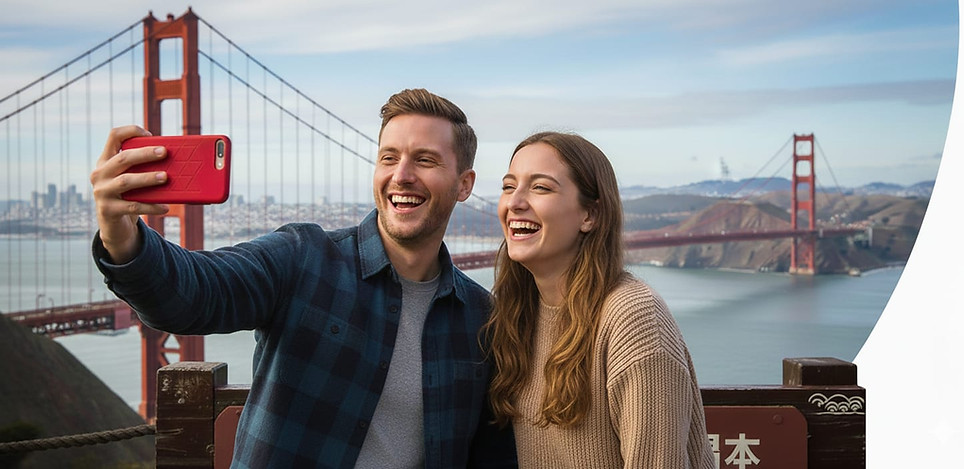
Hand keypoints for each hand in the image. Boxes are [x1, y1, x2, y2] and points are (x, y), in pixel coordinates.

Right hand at [90, 125, 169, 262]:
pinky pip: (133, 206)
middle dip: (144, 154)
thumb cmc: (129, 195)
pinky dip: (151, 206)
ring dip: (147, 178)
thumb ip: (143, 168)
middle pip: (122, 158)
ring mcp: (102, 192)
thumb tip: (175, 160)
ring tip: (165, 177)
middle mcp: (100, 174)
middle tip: (164, 152)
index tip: (150, 134)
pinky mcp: (108, 210)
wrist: (114, 225)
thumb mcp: (131, 178)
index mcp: (106, 160)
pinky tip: (165, 207)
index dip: (131, 131)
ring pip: (126, 181)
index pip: (114, 137)